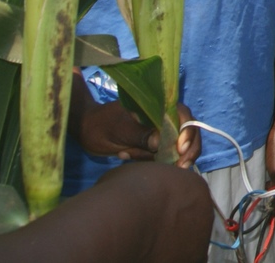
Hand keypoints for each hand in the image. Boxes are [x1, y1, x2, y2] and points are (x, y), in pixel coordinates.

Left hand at [77, 99, 196, 168]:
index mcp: (160, 107)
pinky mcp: (152, 147)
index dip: (188, 130)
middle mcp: (164, 120)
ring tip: (129, 155)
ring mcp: (159, 134)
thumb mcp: (118, 128)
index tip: (180, 149)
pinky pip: (160, 158)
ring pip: (176, 149)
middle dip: (187, 150)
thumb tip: (159, 143)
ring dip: (162, 159)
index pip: (184, 116)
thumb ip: (139, 134)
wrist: (86, 130)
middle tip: (181, 167)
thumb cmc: (101, 123)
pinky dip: (148, 163)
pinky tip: (124, 155)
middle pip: (188, 133)